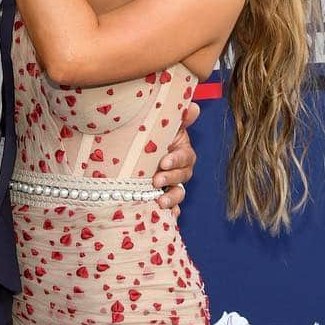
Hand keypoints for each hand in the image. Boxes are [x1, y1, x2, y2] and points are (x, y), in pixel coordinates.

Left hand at [152, 102, 200, 217]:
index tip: (164, 162)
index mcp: (180, 151)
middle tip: (156, 181)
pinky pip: (171, 207)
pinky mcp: (162, 196)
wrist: (129, 150)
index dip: (176, 160)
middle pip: (183, 176)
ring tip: (160, 202)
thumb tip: (195, 107)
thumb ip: (178, 117)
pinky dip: (171, 212)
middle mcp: (179, 169)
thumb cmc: (146, 136)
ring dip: (172, 198)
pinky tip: (168, 216)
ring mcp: (171, 184)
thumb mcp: (160, 125)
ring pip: (178, 193)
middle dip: (171, 179)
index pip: (185, 157)